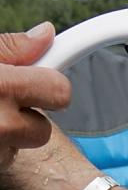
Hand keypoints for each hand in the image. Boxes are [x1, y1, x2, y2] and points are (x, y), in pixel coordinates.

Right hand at [0, 22, 70, 169]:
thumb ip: (12, 49)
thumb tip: (46, 35)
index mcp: (0, 86)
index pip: (59, 91)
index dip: (53, 86)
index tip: (49, 83)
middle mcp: (0, 123)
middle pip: (47, 123)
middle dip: (31, 112)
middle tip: (9, 101)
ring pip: (32, 140)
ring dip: (17, 130)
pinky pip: (12, 155)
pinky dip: (3, 145)